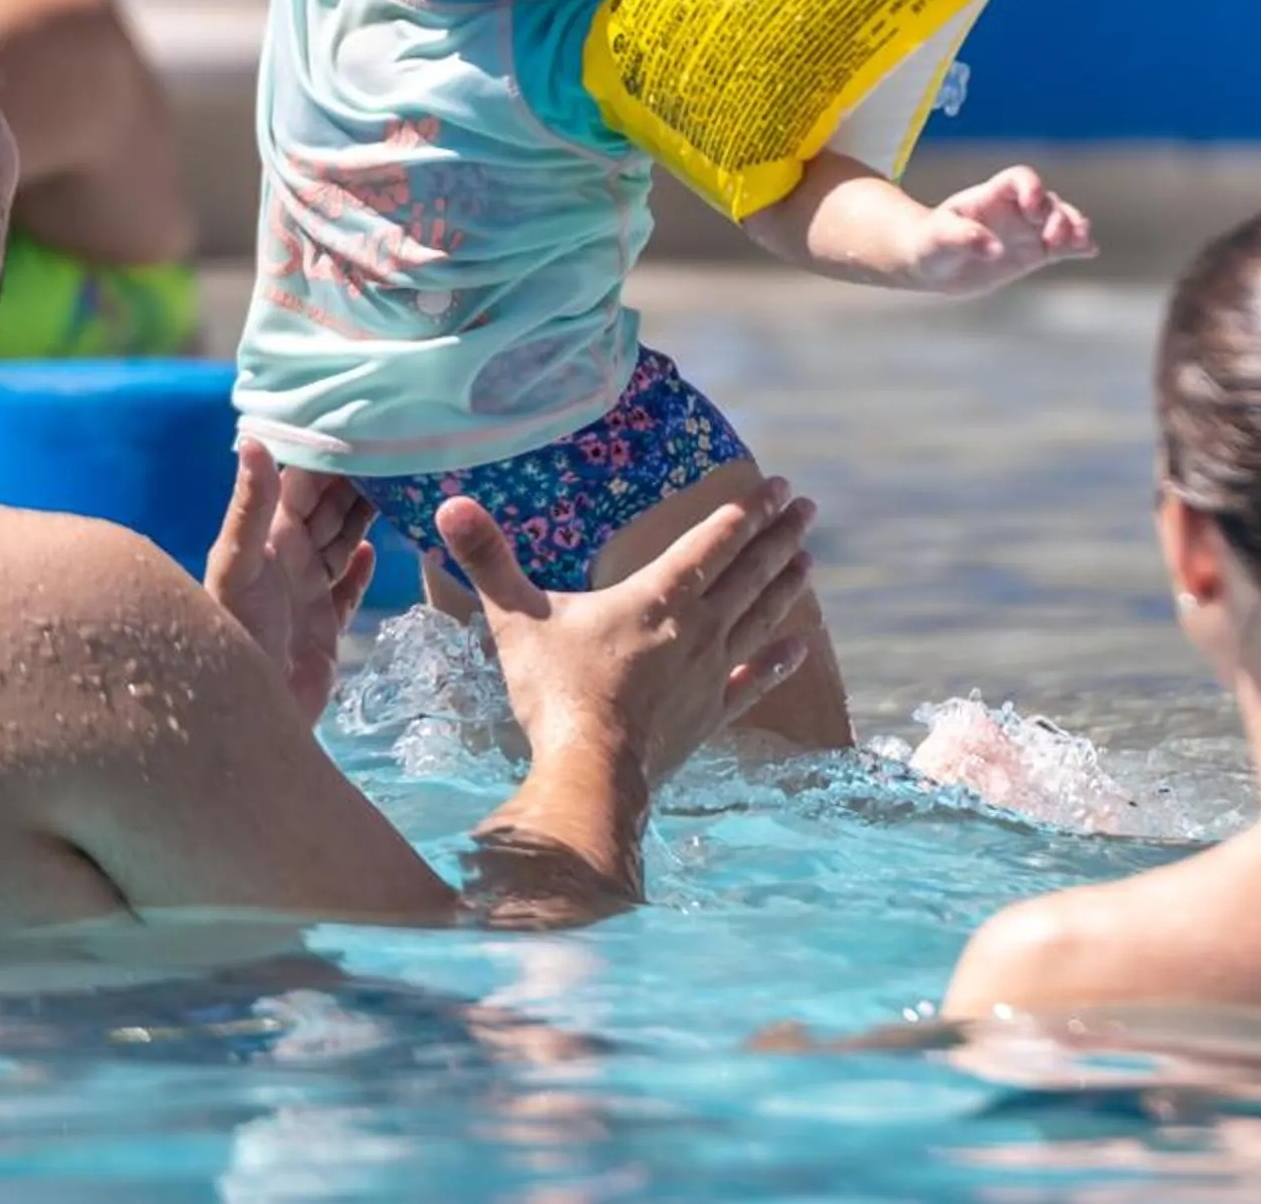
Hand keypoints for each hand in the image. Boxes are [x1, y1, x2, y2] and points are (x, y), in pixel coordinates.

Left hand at [202, 445, 375, 723]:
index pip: (303, 482)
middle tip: (400, 451)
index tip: (366, 423)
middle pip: (328, 509)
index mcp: (269, 537)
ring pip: (342, 543)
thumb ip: (250, 505)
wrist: (247, 715)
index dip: (331, 454)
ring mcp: (307, 593)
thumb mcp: (240, 564)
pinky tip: (379, 551)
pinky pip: (347, 589)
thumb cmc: (237, 633)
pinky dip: (361, 569)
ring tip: (401, 489)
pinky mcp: (325, 626)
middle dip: (358, 481)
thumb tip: (254, 439)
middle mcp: (288, 559)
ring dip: (366, 518)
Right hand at [441, 478, 816, 783]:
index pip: (714, 540)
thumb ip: (488, 560)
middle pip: (749, 572)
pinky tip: (800, 651)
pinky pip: (754, 683)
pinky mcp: (711, 715)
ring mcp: (711, 673)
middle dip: (779, 535)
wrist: (591, 774)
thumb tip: (450, 505)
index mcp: (659, 596)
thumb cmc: (556, 693)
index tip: (778, 485)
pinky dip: (778, 664)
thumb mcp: (516, 618)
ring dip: (787, 586)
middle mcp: (698, 627)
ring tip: (810, 559)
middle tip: (808, 506)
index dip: (747, 509)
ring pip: (761, 618)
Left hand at [904, 165, 1096, 295]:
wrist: (932, 265)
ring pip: (1061, 221)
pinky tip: (1089, 251)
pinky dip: (1077, 246)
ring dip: (1074, 228)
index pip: (1020, 178)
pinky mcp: (1035, 253)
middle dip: (1057, 216)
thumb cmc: (929, 244)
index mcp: (992, 195)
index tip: (1031, 209)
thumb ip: (963, 239)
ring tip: (1081, 244)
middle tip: (1054, 239)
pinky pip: (1062, 246)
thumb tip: (993, 249)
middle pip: (1048, 201)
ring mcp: (1028, 230)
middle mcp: (1015, 209)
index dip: (1031, 188)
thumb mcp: (938, 240)